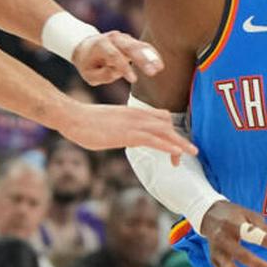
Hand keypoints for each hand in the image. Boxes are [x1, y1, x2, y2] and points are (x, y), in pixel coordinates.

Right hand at [57, 101, 196, 154]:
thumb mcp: (108, 125)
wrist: (72, 116)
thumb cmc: (85, 122)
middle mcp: (137, 115)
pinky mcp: (128, 133)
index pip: (160, 117)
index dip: (171, 130)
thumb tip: (126, 138)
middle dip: (179, 138)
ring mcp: (133, 123)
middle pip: (167, 123)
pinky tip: (177, 153)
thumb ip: (120, 130)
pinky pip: (154, 139)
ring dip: (180, 143)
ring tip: (193, 152)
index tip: (176, 144)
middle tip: (189, 152)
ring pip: (165, 131)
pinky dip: (168, 146)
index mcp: (132, 112)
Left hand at [72, 31, 164, 84]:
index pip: (114, 56)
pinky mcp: (132, 41)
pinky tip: (160, 65)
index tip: (133, 80)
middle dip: (142, 60)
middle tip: (152, 72)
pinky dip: (152, 55)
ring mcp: (124, 38)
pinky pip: (144, 47)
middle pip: (130, 47)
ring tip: (159, 68)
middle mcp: (114, 38)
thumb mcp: (88, 74)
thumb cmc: (88, 63)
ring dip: (151, 57)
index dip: (124, 67)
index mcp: (100, 45)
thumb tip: (117, 73)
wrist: (87, 46)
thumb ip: (101, 75)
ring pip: (139, 45)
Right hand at [199, 201, 266, 266]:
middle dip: (258, 265)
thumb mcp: (249, 214)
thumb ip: (262, 227)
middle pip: (239, 255)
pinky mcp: (214, 262)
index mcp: (231, 224)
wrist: (210, 217)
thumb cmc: (235, 216)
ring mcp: (216, 252)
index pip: (248, 233)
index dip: (264, 240)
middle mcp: (221, 239)